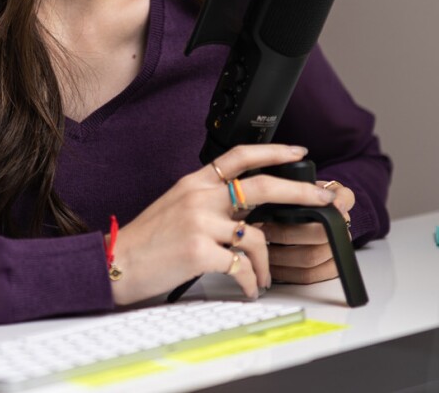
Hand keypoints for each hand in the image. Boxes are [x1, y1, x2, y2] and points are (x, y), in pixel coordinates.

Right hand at [109, 144, 337, 304]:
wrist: (116, 262)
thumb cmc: (146, 241)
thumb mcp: (176, 207)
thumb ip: (209, 202)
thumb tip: (247, 211)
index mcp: (194, 183)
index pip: (239, 155)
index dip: (274, 150)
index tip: (299, 151)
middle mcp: (199, 197)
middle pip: (263, 186)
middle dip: (300, 192)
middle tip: (322, 200)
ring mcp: (200, 223)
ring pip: (256, 237)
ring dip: (266, 264)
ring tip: (262, 277)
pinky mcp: (199, 252)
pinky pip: (242, 267)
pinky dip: (251, 282)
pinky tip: (248, 288)